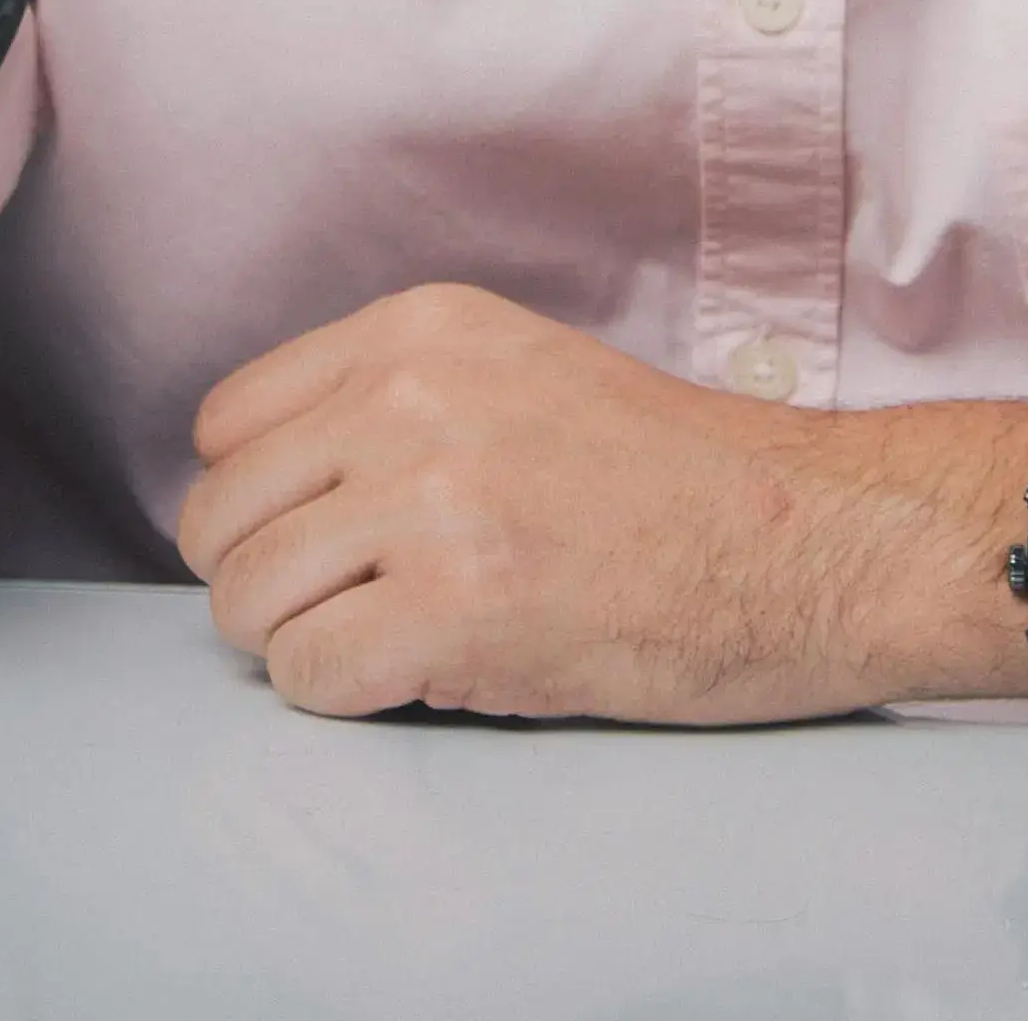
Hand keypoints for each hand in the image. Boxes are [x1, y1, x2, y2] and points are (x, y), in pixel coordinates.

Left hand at [175, 280, 1027, 724]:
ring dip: (304, 644)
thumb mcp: (520, 372)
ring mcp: (431, 501)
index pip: (227, 422)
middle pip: (221, 518)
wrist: (807, 538)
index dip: (260, 498)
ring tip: (393, 642)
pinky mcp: (457, 610)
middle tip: (351, 607)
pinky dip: (346, 699)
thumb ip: (396, 401)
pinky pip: (308, 677)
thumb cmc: (675, 478)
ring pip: (247, 602)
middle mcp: (409, 397)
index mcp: (422, 328)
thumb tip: (269, 489)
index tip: (316, 537)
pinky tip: (424, 679)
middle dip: (267, 581)